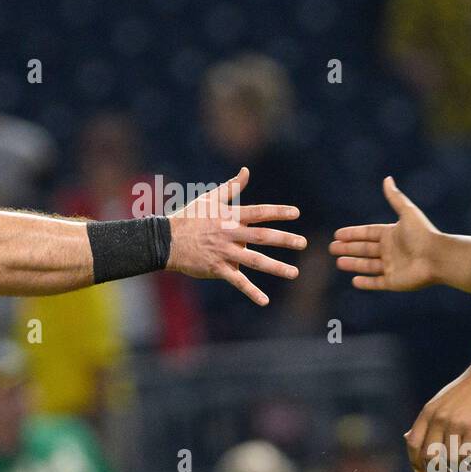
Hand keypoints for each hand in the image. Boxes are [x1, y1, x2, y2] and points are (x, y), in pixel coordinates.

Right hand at [167, 167, 304, 305]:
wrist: (166, 240)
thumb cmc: (189, 217)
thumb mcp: (210, 199)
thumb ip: (232, 187)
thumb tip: (246, 171)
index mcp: (230, 217)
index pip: (259, 212)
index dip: (278, 212)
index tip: (296, 213)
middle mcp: (230, 234)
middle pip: (262, 236)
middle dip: (284, 239)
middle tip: (303, 243)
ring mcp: (225, 253)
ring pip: (255, 260)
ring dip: (276, 267)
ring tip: (294, 273)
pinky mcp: (217, 268)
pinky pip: (237, 281)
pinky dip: (251, 292)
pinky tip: (265, 300)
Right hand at [330, 176, 443, 291]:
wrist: (437, 257)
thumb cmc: (423, 234)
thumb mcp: (407, 212)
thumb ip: (395, 197)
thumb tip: (387, 178)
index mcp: (392, 234)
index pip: (368, 233)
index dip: (353, 233)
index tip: (337, 234)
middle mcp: (391, 250)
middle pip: (365, 249)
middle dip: (348, 248)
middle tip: (332, 248)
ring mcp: (392, 267)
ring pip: (368, 266)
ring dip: (353, 264)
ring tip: (338, 262)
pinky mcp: (394, 282)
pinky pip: (376, 283)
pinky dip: (365, 282)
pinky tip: (354, 280)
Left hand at [405, 362, 470, 471]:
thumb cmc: (467, 389)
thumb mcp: (439, 402)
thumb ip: (425, 421)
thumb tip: (406, 438)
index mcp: (428, 412)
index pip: (413, 443)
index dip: (415, 461)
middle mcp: (439, 418)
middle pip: (429, 455)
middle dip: (434, 469)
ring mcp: (456, 422)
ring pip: (449, 458)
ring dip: (451, 470)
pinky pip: (467, 454)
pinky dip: (467, 464)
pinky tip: (468, 464)